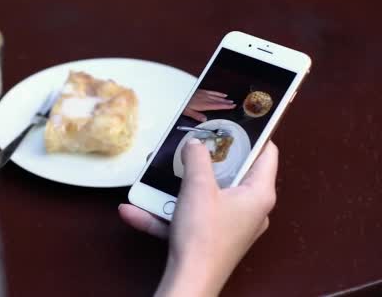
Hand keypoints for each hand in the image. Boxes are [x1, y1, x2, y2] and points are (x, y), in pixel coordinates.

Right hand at [119, 141, 277, 295]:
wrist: (189, 281)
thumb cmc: (203, 235)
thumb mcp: (198, 187)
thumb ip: (197, 158)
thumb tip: (195, 143)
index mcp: (259, 194)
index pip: (266, 154)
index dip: (254, 134)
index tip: (236, 120)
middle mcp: (250, 210)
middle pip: (233, 173)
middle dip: (207, 160)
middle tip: (191, 143)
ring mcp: (230, 226)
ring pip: (206, 196)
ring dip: (178, 187)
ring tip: (157, 174)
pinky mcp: (210, 239)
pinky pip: (189, 218)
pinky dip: (166, 213)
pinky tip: (135, 208)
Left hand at [183, 89, 235, 121]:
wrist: (178, 93)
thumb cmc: (182, 103)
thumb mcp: (187, 112)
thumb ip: (196, 115)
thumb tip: (205, 119)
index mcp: (203, 104)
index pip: (216, 105)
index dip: (225, 106)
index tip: (232, 106)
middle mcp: (204, 98)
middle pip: (218, 101)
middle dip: (226, 102)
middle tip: (233, 103)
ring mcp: (203, 94)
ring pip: (216, 96)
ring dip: (223, 98)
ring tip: (229, 100)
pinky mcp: (201, 91)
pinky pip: (212, 92)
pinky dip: (217, 93)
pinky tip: (221, 94)